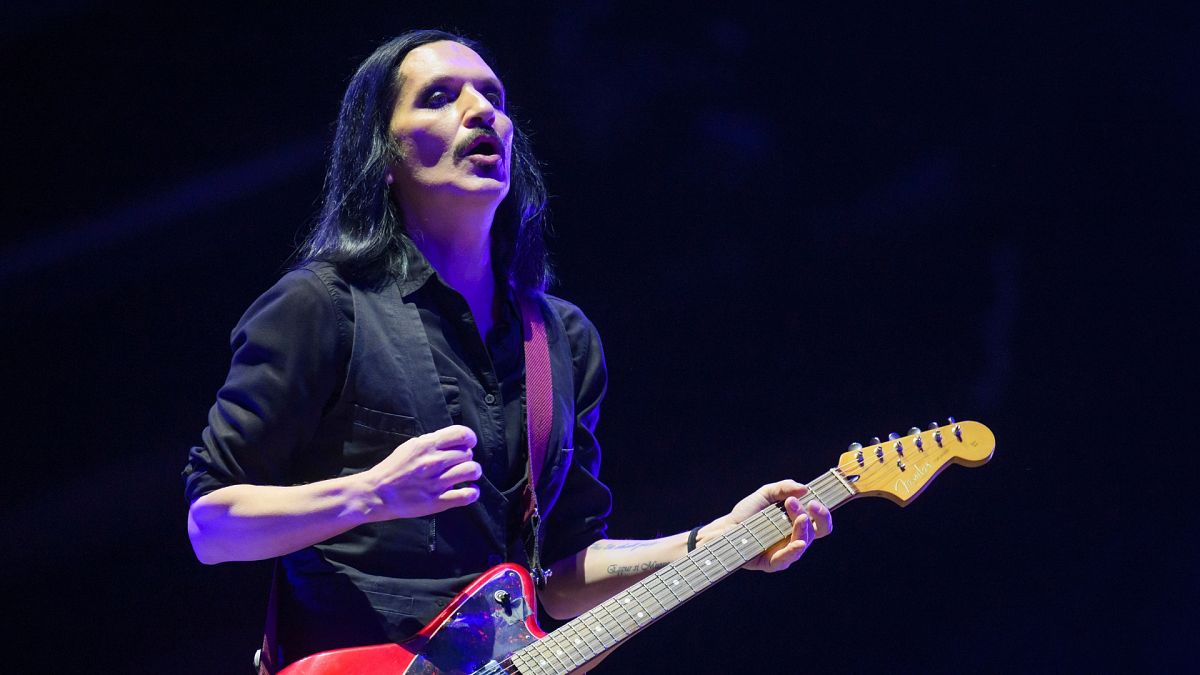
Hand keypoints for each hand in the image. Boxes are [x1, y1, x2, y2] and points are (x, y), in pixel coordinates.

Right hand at [362, 424, 481, 520]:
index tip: (468, 444)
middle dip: (467, 457)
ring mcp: (436, 482)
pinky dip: (473, 493)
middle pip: (468, 454)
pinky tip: (470, 491)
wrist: (376, 494)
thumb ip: (432, 443)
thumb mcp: (410, 447)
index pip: (461, 434)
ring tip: (467, 475)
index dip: (470, 438)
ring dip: (473, 472)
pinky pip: (467, 496)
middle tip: (459, 464)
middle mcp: (434, 462)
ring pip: (472, 471)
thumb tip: (453, 441)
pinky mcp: (437, 501)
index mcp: (426, 445)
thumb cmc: (393, 469)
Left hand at [701, 479, 831, 572]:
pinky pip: (787, 559)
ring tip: (799, 516)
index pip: (820, 521)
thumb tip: (804, 488)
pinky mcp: (773, 563)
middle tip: (809, 505)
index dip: (823, 512)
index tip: (814, 500)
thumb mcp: (765, 494)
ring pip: (804, 543)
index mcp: (797, 522)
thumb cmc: (747, 513)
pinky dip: (794, 551)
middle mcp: (795, 537)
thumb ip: (783, 488)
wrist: (726, 527)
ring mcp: (786, 551)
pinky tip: (798, 543)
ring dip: (803, 529)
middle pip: (818, 531)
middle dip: (819, 517)